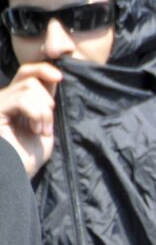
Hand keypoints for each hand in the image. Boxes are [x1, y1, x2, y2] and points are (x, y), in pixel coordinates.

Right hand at [0, 63, 59, 178]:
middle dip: (47, 98)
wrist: (18, 174)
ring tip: (40, 130)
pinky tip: (35, 131)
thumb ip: (45, 102)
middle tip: (46, 123)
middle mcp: (2, 99)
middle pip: (29, 77)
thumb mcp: (44, 123)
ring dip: (44, 112)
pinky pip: (23, 99)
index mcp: (14, 100)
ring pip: (29, 88)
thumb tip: (54, 76)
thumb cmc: (29, 155)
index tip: (60, 78)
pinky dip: (37, 115)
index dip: (43, 69)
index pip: (26, 72)